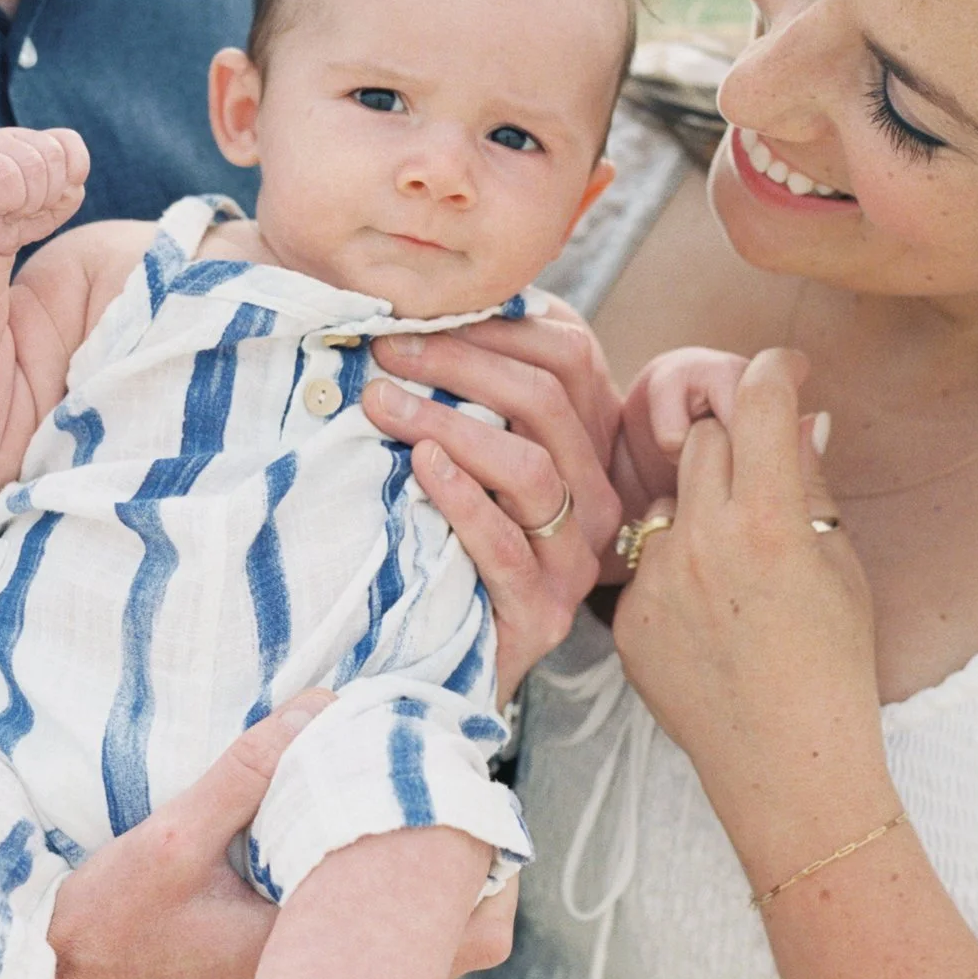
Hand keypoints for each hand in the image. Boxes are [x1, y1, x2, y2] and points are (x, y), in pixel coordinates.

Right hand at [0, 127, 89, 257]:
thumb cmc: (16, 223)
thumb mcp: (54, 209)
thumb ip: (70, 192)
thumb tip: (70, 182)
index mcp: (36, 142)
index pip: (70, 140)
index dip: (75, 169)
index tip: (59, 196)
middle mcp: (15, 137)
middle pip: (54, 154)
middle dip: (49, 193)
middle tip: (28, 209)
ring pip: (34, 166)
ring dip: (29, 201)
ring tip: (13, 211)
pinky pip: (8, 176)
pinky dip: (11, 202)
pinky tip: (0, 208)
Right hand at [0, 694, 515, 978]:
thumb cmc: (90, 937)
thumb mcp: (166, 841)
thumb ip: (248, 772)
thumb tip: (323, 705)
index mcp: (309, 969)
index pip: (443, 929)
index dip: (472, 869)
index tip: (463, 808)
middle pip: (438, 959)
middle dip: (444, 888)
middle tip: (436, 819)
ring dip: (394, 922)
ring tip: (383, 848)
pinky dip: (345, 955)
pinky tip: (316, 903)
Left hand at [365, 304, 621, 700]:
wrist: (442, 668)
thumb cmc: (448, 545)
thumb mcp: (469, 458)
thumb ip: (475, 390)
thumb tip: (433, 310)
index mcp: (589, 445)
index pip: (569, 354)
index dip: (495, 324)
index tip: (417, 313)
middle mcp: (596, 498)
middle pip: (547, 400)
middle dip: (460, 363)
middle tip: (385, 350)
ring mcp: (574, 558)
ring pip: (531, 468)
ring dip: (451, 423)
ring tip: (381, 402)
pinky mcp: (541, 614)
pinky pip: (504, 545)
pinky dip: (461, 498)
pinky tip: (418, 466)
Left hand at [611, 349, 887, 882]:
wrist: (788, 767)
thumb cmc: (833, 668)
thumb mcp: (843, 567)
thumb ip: (812, 484)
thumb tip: (801, 414)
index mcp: (769, 521)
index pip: (759, 402)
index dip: (775, 370)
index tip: (784, 369)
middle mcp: (702, 541)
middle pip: (703, 439)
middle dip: (734, 443)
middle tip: (763, 480)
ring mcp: (656, 580)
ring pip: (667, 499)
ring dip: (697, 507)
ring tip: (736, 567)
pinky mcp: (626, 618)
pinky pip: (645, 561)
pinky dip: (674, 569)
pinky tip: (708, 615)